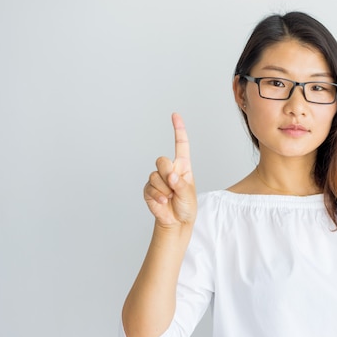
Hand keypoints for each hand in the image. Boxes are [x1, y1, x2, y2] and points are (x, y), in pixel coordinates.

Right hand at [143, 113, 196, 227]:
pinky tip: (163, 202)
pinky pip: (149, 188)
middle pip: (161, 161)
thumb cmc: (186, 206)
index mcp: (183, 167)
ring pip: (154, 176)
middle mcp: (169, 170)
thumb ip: (181, 185)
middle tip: (174, 187)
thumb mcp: (189, 195)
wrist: (176, 222)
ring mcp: (157, 179)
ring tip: (170, 198)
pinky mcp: (148, 189)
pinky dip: (157, 196)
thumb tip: (171, 176)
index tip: (175, 115)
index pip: (180, 144)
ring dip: (164, 190)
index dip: (178, 129)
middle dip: (167, 174)